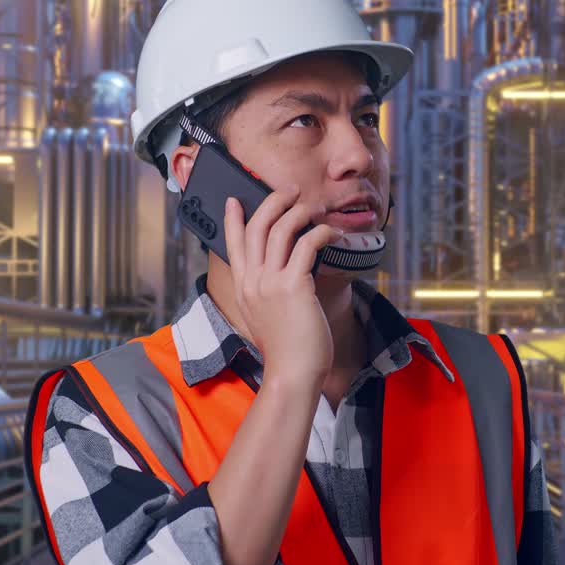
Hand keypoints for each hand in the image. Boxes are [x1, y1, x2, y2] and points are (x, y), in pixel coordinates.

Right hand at [224, 186, 341, 390]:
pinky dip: (321, 232)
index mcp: (242, 288)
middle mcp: (252, 281)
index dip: (233, 219)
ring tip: (314, 208)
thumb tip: (278, 275)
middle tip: (289, 191)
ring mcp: (270, 282)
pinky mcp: (294, 286)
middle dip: (273, 202)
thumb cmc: (286, 350)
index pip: (232, 244)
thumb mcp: (263, 317)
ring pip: (281, 229)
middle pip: (256, 227)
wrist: (292, 373)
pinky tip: (332, 234)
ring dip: (300, 211)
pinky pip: (307, 244)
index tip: (234, 200)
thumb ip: (264, 294)